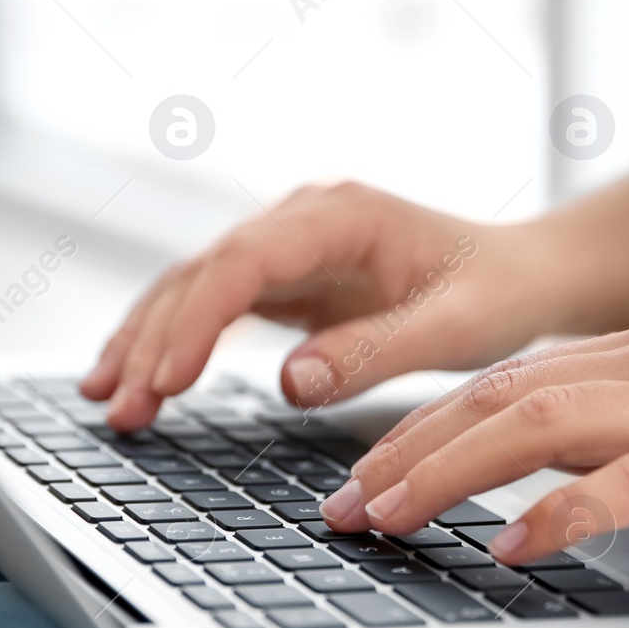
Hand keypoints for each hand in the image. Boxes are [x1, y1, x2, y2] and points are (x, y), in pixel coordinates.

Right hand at [81, 182, 558, 428]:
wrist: (523, 275)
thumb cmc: (499, 293)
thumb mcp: (456, 327)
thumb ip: (377, 350)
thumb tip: (291, 382)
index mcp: (341, 215)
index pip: (243, 261)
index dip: (197, 321)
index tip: (169, 381)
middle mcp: (302, 219)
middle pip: (202, 273)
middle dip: (153, 341)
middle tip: (120, 412)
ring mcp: (288, 247)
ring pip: (194, 287)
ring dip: (146, 342)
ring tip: (104, 403)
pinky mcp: (285, 280)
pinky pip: (212, 307)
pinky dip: (172, 343)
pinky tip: (139, 380)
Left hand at [321, 319, 628, 562]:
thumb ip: (628, 430)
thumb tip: (541, 477)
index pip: (504, 383)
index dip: (420, 429)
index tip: (361, 478)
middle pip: (499, 397)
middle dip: (406, 451)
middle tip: (343, 507)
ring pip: (542, 425)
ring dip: (451, 473)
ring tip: (391, 519)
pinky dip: (564, 511)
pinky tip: (515, 546)